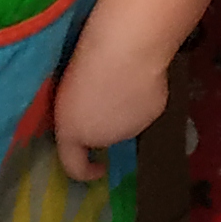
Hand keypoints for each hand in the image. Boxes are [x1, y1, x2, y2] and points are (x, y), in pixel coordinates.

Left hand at [50, 49, 167, 179]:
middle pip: (104, 135)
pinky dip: (144, 96)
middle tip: (105, 93)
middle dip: (105, 122)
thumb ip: (75, 109)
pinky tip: (142, 73)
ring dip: (124, 109)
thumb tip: (89, 109)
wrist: (126, 50)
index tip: (96, 168)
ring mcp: (131, 127)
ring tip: (124, 77)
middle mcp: (102, 137)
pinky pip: (146, 107)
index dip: (84, 171)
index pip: (74, 166)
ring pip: (127, 120)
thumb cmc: (85, 58)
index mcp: (72, 131)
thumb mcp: (67, 87)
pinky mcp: (153, 114)